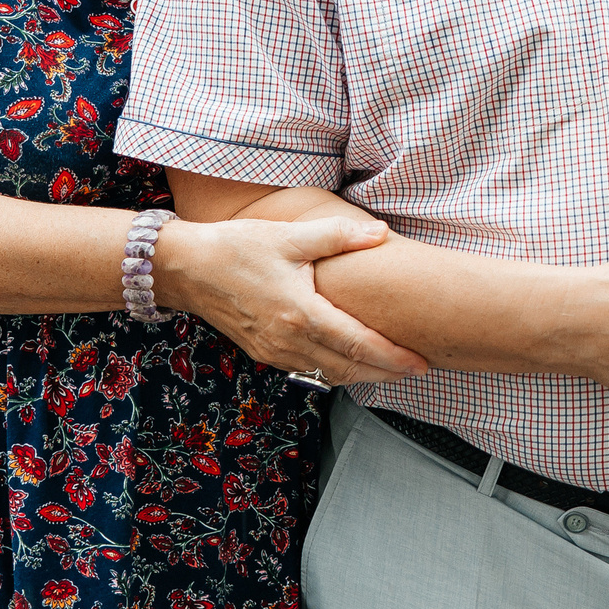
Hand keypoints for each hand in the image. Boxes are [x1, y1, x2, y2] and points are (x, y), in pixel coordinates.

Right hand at [154, 215, 429, 384]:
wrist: (187, 269)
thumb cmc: (237, 247)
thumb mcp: (288, 236)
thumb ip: (337, 236)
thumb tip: (381, 233)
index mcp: (300, 314)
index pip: (358, 345)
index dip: (393, 357)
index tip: (420, 362)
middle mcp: (289, 342)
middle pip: (349, 369)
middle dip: (386, 373)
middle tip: (417, 370)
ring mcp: (274, 352)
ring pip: (329, 374)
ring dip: (362, 375)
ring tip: (391, 368)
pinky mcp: (264, 353)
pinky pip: (308, 370)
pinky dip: (334, 370)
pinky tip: (349, 360)